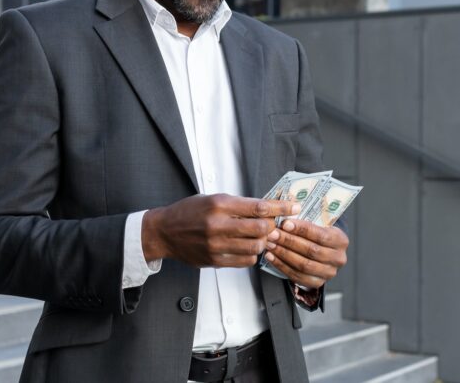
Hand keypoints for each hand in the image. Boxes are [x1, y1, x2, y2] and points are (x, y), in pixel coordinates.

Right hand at [142, 194, 298, 267]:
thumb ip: (239, 205)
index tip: (294, 207)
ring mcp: (216, 245)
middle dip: (273, 227)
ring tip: (260, 237)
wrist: (164, 231)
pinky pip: (245, 262)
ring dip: (263, 242)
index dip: (281, 207)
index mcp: (220, 204)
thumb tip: (268, 209)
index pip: (259, 206)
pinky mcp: (215, 260)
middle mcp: (219, 225)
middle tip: (273, 225)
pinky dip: (253, 255)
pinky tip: (248, 248)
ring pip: (256, 247)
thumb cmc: (190, 211)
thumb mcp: (214, 199)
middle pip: (261, 229)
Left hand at [264, 219, 348, 288]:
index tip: (285, 223)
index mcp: (341, 240)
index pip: (321, 235)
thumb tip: (286, 212)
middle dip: (289, 241)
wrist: (325, 252)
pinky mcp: (317, 283)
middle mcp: (338, 258)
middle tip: (273, 234)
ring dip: (283, 253)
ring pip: (304, 265)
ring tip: (270, 244)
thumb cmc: (318, 234)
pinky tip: (271, 256)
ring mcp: (329, 273)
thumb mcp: (320, 224)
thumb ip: (307, 219)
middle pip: (311, 251)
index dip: (302, 230)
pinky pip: (297, 276)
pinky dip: (282, 266)